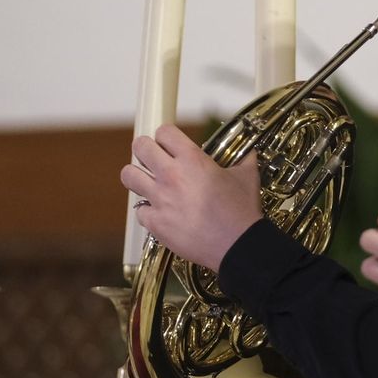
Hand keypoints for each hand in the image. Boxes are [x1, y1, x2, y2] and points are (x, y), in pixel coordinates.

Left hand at [119, 125, 262, 270]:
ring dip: (138, 177)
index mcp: (192, 159)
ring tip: (148, 183)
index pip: (164, 131)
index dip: (166, 137)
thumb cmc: (241, 211)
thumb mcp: (247, 177)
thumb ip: (244, 159)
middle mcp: (171, 175)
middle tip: (154, 160)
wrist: (237, 246)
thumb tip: (248, 152)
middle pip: (140, 147)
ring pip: (128, 175)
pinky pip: (139, 210)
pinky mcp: (155, 223)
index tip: (170, 145)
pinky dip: (148, 211)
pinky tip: (161, 213)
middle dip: (145, 150)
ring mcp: (160, 199)